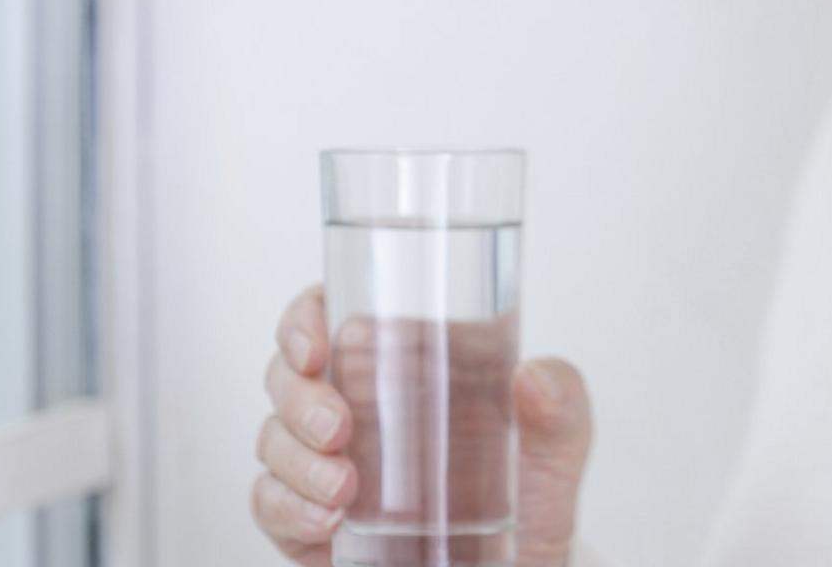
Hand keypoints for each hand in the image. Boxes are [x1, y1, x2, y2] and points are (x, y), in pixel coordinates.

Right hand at [253, 285, 592, 566]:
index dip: (306, 318)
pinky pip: (269, 501)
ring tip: (343, 490)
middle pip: (289, 373)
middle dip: (298, 397)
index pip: (335, 311)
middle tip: (338, 430)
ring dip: (295, 458)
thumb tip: (533, 377)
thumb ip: (563, 406)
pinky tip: (325, 519)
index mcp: (406, 362)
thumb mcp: (557, 446)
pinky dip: (285, 506)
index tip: (316, 345)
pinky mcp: (311, 517)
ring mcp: (328, 461)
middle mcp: (357, 404)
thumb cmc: (529, 497)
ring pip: (273, 436)